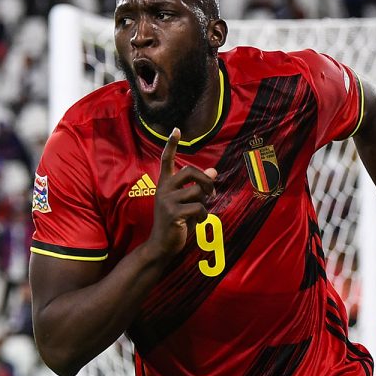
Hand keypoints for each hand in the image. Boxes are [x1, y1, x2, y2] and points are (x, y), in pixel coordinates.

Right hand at [149, 128, 216, 255]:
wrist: (161, 245)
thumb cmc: (176, 222)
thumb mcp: (187, 202)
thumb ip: (197, 187)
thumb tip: (214, 171)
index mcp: (164, 184)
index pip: (166, 160)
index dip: (171, 144)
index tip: (176, 130)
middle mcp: (164, 189)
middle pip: (190, 171)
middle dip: (206, 180)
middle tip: (211, 193)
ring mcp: (167, 200)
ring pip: (198, 192)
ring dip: (205, 203)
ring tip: (200, 213)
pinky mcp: (173, 213)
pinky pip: (199, 207)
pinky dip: (203, 215)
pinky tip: (198, 222)